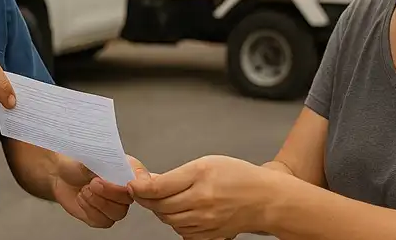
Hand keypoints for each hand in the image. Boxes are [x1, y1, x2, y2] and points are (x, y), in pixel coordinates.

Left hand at [53, 155, 148, 227]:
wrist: (59, 173)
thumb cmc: (77, 161)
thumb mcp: (90, 155)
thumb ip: (103, 160)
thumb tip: (110, 162)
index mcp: (127, 169)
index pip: (140, 179)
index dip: (135, 183)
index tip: (124, 183)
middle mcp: (124, 189)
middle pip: (128, 200)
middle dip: (109, 192)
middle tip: (93, 183)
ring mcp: (114, 204)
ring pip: (117, 213)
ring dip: (97, 202)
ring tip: (85, 190)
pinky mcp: (102, 217)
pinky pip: (102, 221)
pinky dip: (89, 210)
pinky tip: (82, 198)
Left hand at [128, 155, 277, 239]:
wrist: (265, 200)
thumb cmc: (239, 177)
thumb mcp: (207, 163)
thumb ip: (178, 174)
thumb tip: (150, 181)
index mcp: (201, 176)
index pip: (159, 187)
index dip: (139, 186)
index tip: (131, 183)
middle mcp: (202, 200)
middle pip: (160, 206)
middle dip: (147, 198)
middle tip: (142, 189)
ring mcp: (205, 221)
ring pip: (168, 220)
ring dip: (160, 210)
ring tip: (164, 199)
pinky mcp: (208, 235)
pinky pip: (180, 231)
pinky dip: (175, 221)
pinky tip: (181, 211)